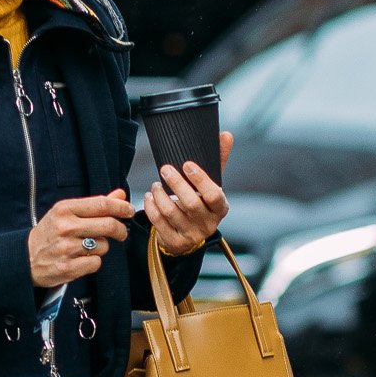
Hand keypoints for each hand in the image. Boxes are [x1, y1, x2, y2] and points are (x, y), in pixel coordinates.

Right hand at [28, 190, 136, 287]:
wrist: (25, 258)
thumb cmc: (49, 234)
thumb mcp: (66, 213)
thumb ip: (94, 205)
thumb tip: (120, 195)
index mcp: (65, 209)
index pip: (102, 204)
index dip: (121, 208)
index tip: (128, 211)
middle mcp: (65, 227)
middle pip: (108, 225)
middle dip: (120, 230)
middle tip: (121, 232)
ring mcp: (66, 248)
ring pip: (103, 246)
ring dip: (101, 247)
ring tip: (87, 247)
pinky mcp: (67, 268)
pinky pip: (96, 263)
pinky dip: (93, 262)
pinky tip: (82, 259)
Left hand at [144, 130, 233, 254]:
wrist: (190, 234)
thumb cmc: (201, 202)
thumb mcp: (211, 185)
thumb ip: (218, 161)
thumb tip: (226, 134)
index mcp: (220, 208)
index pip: (214, 195)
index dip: (201, 180)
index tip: (187, 164)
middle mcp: (208, 224)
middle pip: (191, 204)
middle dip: (176, 184)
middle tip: (164, 168)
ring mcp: (191, 235)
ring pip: (171, 212)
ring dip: (159, 195)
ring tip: (155, 185)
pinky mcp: (174, 241)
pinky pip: (158, 222)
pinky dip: (151, 207)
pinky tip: (149, 197)